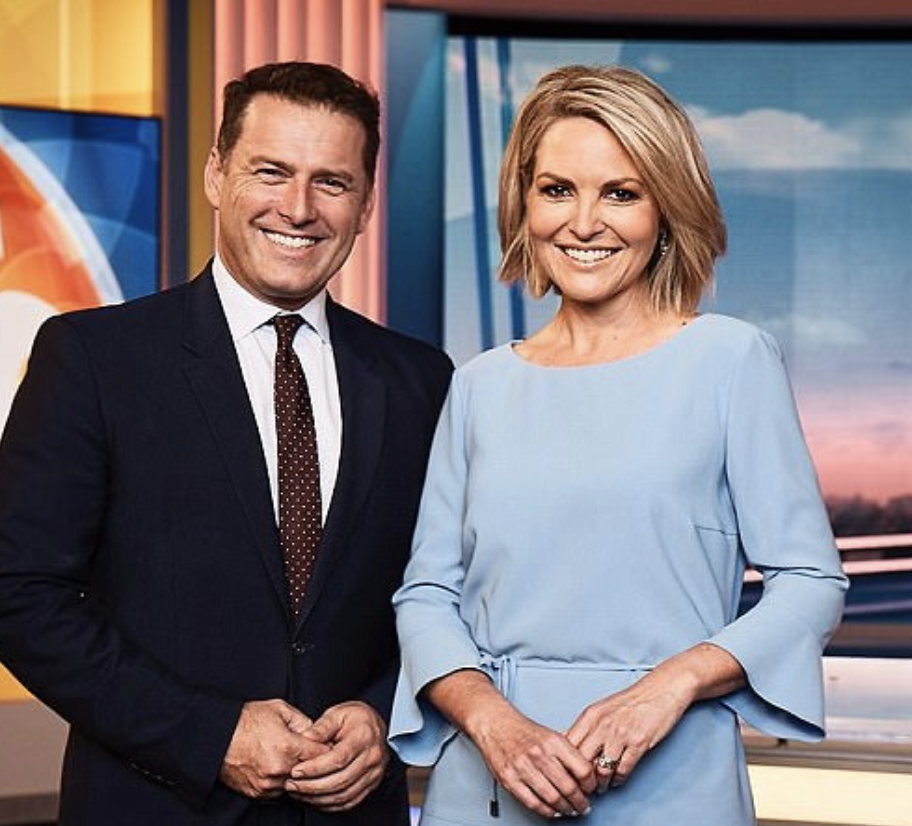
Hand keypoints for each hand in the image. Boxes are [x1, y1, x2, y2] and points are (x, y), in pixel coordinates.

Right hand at [219, 699, 328, 798]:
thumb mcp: (279, 709)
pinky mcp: (258, 793)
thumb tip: (316, 732)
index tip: (327, 744)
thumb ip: (303, 721)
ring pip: (297, 784)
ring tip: (293, 759)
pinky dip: (283, 781)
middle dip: (315, 763)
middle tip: (313, 752)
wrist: (216, 736)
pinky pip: (280, 791)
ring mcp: (268, 784)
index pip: (323, 754)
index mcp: (288, 747)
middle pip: (312, 772)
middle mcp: (279, 769)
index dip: (327, 747)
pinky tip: (279, 767)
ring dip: (299, 775)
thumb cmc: (245, 720)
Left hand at [284, 701, 388, 811]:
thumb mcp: (338, 713)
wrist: (376, 726)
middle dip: (312, 786)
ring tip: (299, 792)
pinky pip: (349, 801)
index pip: (338, 759)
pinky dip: (330, 804)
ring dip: (318, 798)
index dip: (315, 768)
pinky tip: (314, 798)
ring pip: (343, 795)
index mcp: (364, 737)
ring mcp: (374, 773)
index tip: (296, 771)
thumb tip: (306, 738)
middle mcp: (372, 757)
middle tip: (292, 784)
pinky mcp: (372, 784)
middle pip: (340, 780)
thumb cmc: (356, 718)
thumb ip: (322, 726)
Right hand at [425, 669, 593, 817]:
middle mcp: (539, 754)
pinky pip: (533, 803)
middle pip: (569, 788)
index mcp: (553, 741)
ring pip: (553, 798)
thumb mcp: (551, 735)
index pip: (582, 769)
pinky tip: (552, 810)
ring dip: (565, 809)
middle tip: (583, 806)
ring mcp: (523, 767)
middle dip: (580, 802)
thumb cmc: (522, 730)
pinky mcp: (510, 779)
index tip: (591, 789)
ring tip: (569, 810)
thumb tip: (586, 774)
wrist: (494, 724)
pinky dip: (546, 811)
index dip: (591, 784)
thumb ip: (568, 753)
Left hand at [566, 670, 689, 792]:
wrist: (659, 690)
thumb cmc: (629, 702)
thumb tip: (566, 744)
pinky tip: (616, 780)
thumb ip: (585, 727)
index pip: (568, 745)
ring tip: (600, 787)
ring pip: (602, 769)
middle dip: (581, 779)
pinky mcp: (639, 742)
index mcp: (590, 716)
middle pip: (582, 760)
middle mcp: (602, 724)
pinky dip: (618, 779)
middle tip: (583, 787)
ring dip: (600, 783)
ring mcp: (621, 733)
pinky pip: (623, 769)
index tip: (568, 775)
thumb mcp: (600, 710)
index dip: (566, 764)